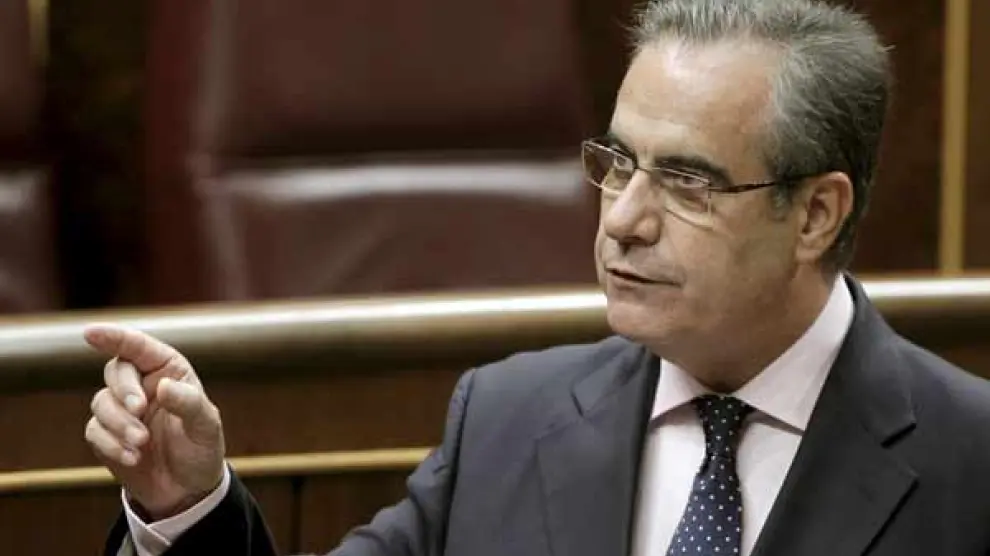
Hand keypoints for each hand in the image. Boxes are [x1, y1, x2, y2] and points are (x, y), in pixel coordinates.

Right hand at [83, 323, 225, 520]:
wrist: (188, 489)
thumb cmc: (202, 448)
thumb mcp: (206, 426)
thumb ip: (188, 403)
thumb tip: (164, 386)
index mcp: (168, 370)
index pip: (138, 346)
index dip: (114, 336)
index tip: (90, 332)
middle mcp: (142, 384)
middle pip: (115, 371)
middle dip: (124, 390)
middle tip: (139, 410)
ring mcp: (122, 410)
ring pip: (101, 402)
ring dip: (119, 423)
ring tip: (142, 443)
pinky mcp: (106, 435)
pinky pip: (94, 431)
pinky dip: (111, 444)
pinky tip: (133, 457)